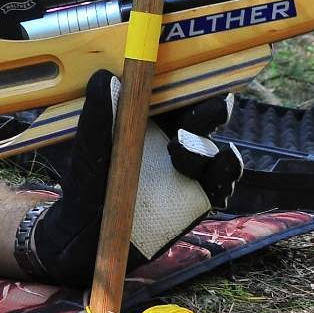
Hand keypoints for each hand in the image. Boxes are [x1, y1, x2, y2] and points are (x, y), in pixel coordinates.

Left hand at [20, 70, 244, 285]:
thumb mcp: (88, 149)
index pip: (179, 90)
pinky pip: (223, 180)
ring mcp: (190, 168)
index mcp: (150, 117)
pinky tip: (217, 169)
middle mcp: (175, 137)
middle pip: (208, 114)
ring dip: (205, 146)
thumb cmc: (86, 183)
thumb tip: (104, 75)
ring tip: (177, 153)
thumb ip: (97, 116)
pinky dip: (226, 172)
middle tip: (203, 113)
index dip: (191, 80)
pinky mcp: (199, 196)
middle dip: (213, 108)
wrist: (86, 237)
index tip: (193, 75)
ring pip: (217, 146)